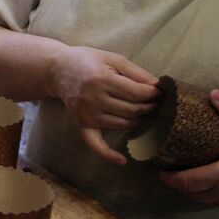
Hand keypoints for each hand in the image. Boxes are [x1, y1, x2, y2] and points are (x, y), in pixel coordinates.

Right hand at [50, 45, 159, 164]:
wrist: (58, 70)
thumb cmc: (88, 60)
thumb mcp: (113, 58)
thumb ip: (136, 72)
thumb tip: (158, 86)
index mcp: (102, 79)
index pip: (138, 93)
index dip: (154, 94)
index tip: (161, 91)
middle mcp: (94, 99)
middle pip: (133, 110)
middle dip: (150, 106)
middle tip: (156, 101)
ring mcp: (87, 114)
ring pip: (123, 124)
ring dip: (138, 120)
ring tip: (144, 110)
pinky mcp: (82, 124)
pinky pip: (95, 143)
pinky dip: (108, 154)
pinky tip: (122, 160)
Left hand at [159, 90, 218, 211]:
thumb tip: (213, 94)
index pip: (187, 181)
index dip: (170, 177)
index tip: (158, 169)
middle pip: (192, 194)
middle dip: (179, 184)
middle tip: (170, 170)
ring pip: (206, 201)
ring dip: (194, 191)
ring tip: (188, 173)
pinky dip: (210, 194)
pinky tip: (214, 181)